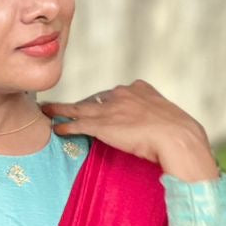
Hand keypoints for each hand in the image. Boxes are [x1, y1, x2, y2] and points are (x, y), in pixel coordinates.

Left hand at [40, 79, 210, 168]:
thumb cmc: (179, 133)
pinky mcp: (102, 125)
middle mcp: (122, 94)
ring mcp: (110, 108)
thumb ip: (156, 119)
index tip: (99, 109)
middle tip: (63, 109)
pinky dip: (65, 126)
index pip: (115, 94)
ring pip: (79, 108)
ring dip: (60, 110)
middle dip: (80, 105)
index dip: (104, 103)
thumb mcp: (168, 119)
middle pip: (94, 99)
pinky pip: (78, 124)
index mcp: (140, 88)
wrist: (177, 137)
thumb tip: (160, 129)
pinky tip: (56, 129)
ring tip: (46, 111)